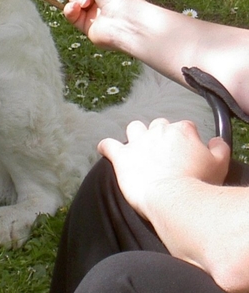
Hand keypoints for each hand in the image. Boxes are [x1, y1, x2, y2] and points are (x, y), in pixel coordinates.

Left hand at [99, 118, 230, 219]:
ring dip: (137, 136)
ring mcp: (137, 143)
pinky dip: (106, 147)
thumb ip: (218, 148)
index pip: (184, 128)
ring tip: (140, 149)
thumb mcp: (219, 164)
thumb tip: (215, 142)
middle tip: (166, 156)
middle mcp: (157, 132)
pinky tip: (106, 150)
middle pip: (159, 127)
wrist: (175, 199)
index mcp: (181, 131)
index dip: (186, 141)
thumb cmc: (198, 184)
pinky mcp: (122, 156)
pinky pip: (108, 145)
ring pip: (135, 128)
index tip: (187, 154)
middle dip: (162, 138)